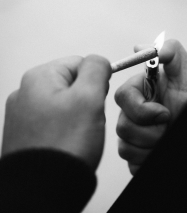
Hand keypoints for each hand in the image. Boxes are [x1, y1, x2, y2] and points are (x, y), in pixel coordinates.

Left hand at [2, 55, 110, 170]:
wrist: (44, 187)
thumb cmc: (64, 144)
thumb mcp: (89, 97)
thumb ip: (97, 69)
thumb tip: (99, 61)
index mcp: (40, 77)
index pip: (80, 63)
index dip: (96, 80)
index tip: (96, 99)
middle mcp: (26, 92)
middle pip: (73, 83)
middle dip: (86, 99)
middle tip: (86, 119)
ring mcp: (25, 113)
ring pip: (67, 102)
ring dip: (78, 114)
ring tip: (76, 133)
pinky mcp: (27, 130)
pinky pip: (56, 119)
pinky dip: (66, 127)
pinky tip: (67, 140)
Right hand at [115, 39, 186, 173]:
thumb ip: (171, 53)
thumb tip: (139, 47)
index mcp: (141, 91)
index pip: (122, 97)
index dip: (141, 109)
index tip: (165, 113)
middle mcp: (133, 112)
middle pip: (122, 125)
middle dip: (149, 132)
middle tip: (170, 128)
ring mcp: (134, 135)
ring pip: (125, 147)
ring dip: (151, 146)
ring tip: (168, 139)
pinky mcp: (137, 154)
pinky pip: (132, 163)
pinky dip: (148, 160)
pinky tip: (161, 152)